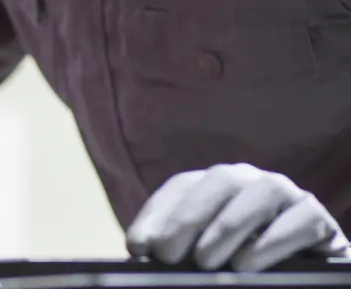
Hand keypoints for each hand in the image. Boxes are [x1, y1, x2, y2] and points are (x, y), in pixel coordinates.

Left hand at [126, 163, 349, 271]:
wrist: (306, 274)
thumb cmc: (246, 263)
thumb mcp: (207, 253)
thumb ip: (178, 248)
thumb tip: (142, 251)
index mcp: (218, 186)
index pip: (182, 186)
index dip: (157, 213)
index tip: (138, 245)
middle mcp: (251, 182)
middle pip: (218, 182)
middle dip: (187, 217)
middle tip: (166, 254)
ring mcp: (287, 195)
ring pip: (259, 194)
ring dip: (226, 227)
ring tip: (204, 262)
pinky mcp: (318, 218)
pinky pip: (300, 219)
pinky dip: (272, 241)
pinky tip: (246, 264)